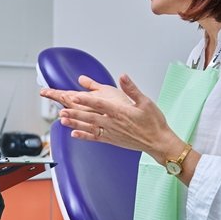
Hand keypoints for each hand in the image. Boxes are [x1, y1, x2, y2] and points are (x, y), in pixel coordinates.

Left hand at [43, 73, 180, 158]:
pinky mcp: (112, 140)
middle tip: (62, 110)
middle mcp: (113, 123)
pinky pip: (95, 138)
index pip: (100, 104)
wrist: (158, 142)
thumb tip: (123, 76)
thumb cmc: (154, 122)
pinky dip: (84, 136)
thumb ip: (132, 89)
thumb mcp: (145, 102)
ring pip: (90, 127)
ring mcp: (111, 133)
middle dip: (75, 113)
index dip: (87, 100)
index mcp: (121, 112)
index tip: (75, 96)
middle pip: (91, 117)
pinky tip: (74, 134)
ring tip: (63, 120)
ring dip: (75, 124)